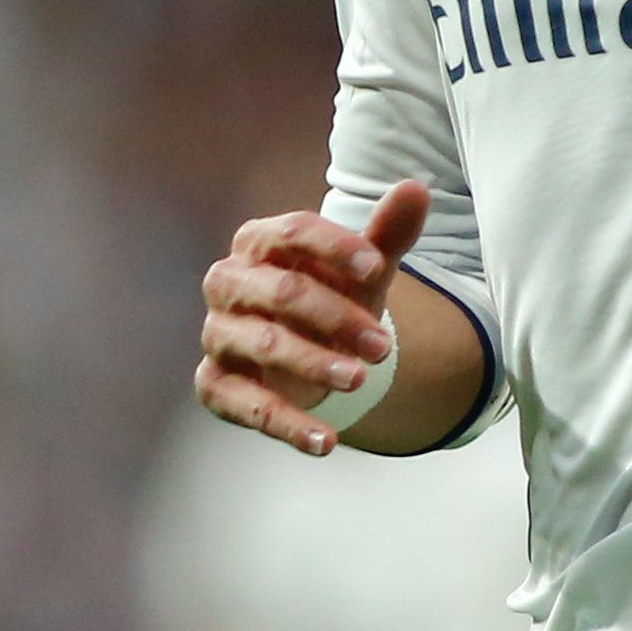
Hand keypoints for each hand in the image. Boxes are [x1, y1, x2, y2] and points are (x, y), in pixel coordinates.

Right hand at [193, 183, 423, 456]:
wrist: (306, 355)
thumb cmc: (332, 298)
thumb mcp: (363, 271)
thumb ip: (387, 234)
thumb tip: (417, 189)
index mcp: (259, 241)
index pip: (291, 231)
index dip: (333, 247)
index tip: (376, 266)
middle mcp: (229, 283)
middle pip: (281, 290)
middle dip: (336, 317)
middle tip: (383, 345)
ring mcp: (219, 334)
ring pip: (262, 344)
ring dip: (314, 364)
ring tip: (359, 379)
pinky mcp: (215, 385)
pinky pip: (246, 406)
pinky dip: (287, 425)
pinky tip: (326, 442)